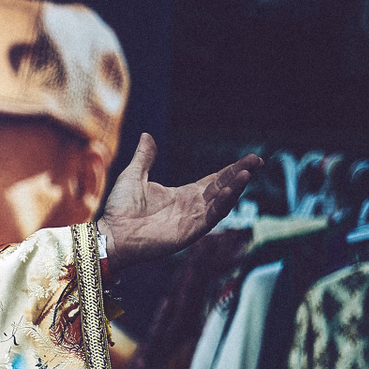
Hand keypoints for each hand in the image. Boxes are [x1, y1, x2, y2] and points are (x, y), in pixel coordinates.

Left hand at [97, 133, 261, 270]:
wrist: (110, 233)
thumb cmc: (119, 209)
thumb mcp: (134, 175)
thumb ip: (144, 157)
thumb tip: (147, 135)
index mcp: (183, 195)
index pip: (214, 180)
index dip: (231, 170)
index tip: (250, 159)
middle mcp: (192, 207)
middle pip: (223, 188)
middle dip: (240, 174)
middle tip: (258, 160)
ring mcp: (193, 220)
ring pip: (221, 202)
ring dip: (235, 187)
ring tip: (247, 172)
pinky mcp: (190, 231)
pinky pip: (211, 216)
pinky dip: (223, 203)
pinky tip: (231, 189)